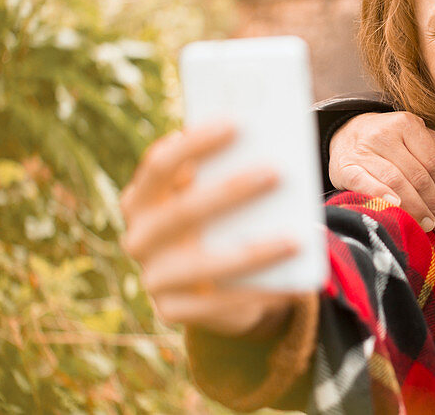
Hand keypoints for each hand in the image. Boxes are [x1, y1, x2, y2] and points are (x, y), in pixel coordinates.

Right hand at [121, 123, 309, 336]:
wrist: (203, 285)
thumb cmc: (214, 221)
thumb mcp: (210, 195)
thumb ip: (224, 173)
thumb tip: (267, 145)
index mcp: (141, 198)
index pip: (160, 164)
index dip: (196, 142)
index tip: (237, 122)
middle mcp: (138, 237)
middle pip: (185, 210)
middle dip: (233, 189)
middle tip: (278, 171)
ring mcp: (152, 278)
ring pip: (207, 264)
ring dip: (256, 251)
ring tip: (297, 238)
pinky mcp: (171, 312)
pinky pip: (222, 303)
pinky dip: (261, 291)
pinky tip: (294, 283)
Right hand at [328, 112, 434, 234]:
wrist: (347, 136)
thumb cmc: (393, 142)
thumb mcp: (422, 141)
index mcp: (407, 123)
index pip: (433, 161)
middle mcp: (384, 133)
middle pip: (417, 175)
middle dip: (433, 204)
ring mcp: (363, 150)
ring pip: (396, 182)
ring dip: (415, 208)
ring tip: (427, 224)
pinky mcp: (345, 167)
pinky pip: (367, 185)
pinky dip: (383, 198)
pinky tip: (396, 208)